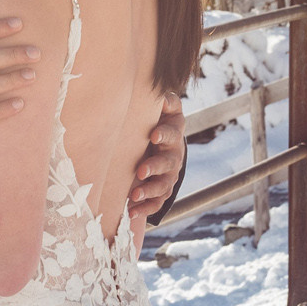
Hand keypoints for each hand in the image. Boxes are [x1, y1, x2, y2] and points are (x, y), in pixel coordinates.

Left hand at [129, 95, 185, 235]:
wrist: (164, 139)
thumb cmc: (157, 118)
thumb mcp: (162, 107)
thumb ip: (162, 99)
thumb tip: (161, 93)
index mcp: (173, 130)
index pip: (173, 131)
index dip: (165, 133)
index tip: (154, 135)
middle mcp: (174, 153)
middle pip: (169, 161)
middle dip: (155, 166)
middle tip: (141, 171)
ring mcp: (170, 173)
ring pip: (164, 184)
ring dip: (149, 191)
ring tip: (134, 196)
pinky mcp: (164, 188)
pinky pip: (158, 201)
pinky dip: (146, 208)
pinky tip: (132, 212)